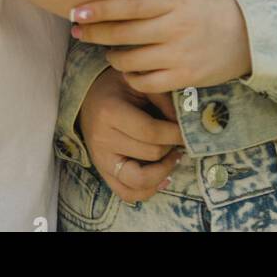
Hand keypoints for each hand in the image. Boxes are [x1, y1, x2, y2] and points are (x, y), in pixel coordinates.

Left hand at [71, 0, 252, 92]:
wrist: (249, 38)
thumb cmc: (210, 9)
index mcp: (174, 1)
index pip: (129, 5)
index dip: (100, 9)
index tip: (77, 11)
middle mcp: (175, 28)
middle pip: (123, 34)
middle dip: (94, 33)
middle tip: (78, 31)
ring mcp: (179, 55)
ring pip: (130, 60)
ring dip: (112, 56)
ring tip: (109, 51)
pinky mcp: (184, 78)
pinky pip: (145, 82)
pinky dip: (131, 77)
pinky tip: (129, 69)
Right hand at [77, 67, 184, 203]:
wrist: (88, 97)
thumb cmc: (117, 87)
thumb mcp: (139, 83)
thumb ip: (163, 100)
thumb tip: (184, 124)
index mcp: (110, 112)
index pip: (151, 132)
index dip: (175, 133)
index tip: (188, 130)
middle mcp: (103, 139)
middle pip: (150, 154)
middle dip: (172, 147)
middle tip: (182, 138)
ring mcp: (101, 159)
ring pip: (139, 181)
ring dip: (164, 171)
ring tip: (174, 157)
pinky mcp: (102, 172)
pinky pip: (126, 193)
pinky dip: (148, 190)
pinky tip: (163, 177)